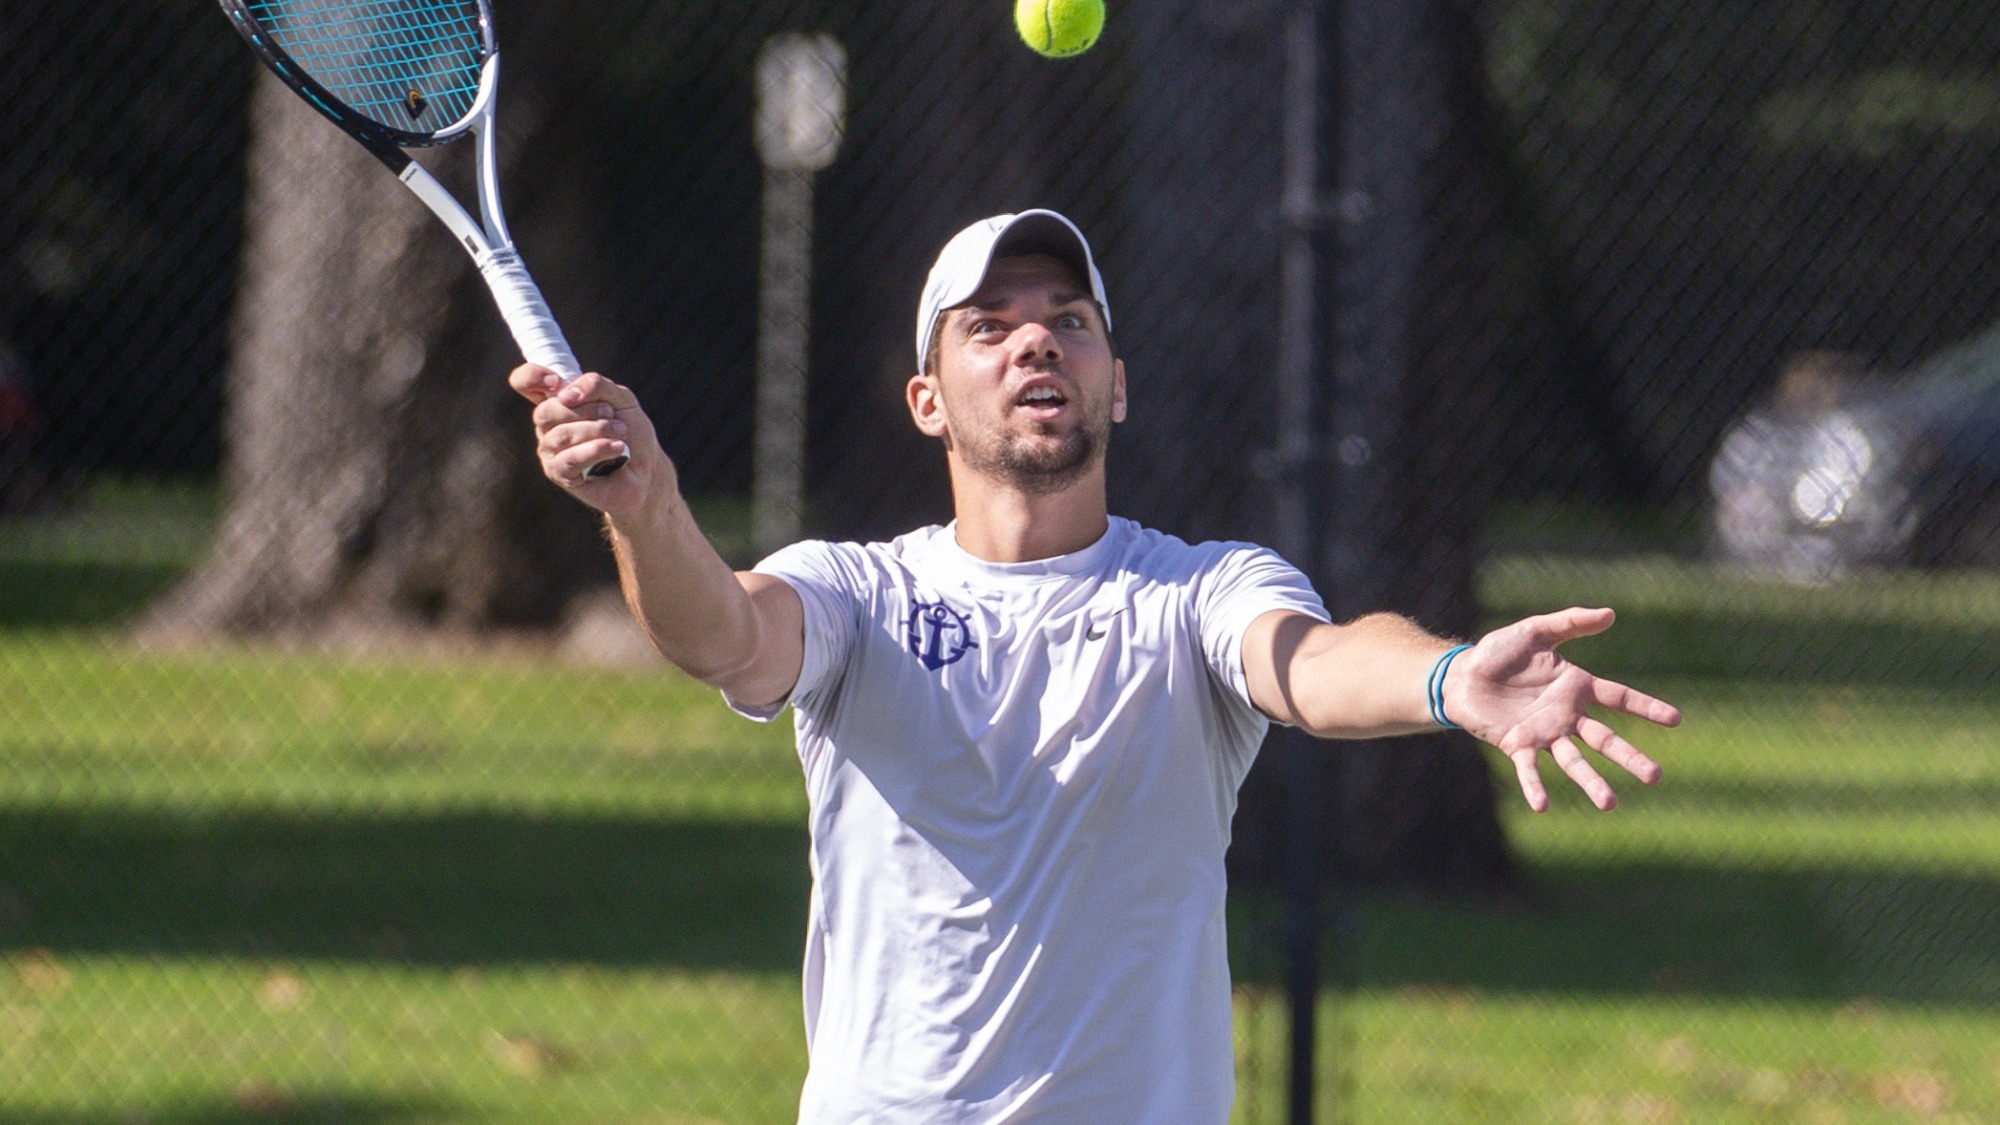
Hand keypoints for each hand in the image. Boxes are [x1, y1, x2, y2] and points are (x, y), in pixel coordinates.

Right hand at [509, 364, 663, 513]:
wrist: (647, 469)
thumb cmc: (631, 433)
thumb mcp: (621, 398)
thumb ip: (596, 385)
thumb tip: (567, 394)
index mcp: (558, 402)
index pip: (524, 382)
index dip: (533, 376)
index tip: (557, 382)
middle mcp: (548, 426)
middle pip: (545, 411)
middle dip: (584, 410)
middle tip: (610, 414)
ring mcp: (550, 451)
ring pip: (561, 435)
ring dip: (597, 430)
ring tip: (621, 433)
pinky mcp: (560, 474)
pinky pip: (570, 458)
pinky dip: (597, 450)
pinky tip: (617, 448)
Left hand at [1443, 607, 1680, 812]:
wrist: (1461, 674)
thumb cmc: (1499, 653)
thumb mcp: (1535, 631)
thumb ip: (1571, 623)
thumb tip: (1611, 614)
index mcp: (1576, 688)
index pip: (1619, 698)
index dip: (1647, 707)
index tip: (1676, 720)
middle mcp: (1566, 716)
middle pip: (1605, 740)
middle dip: (1630, 758)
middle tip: (1655, 777)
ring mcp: (1543, 734)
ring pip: (1573, 761)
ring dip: (1591, 782)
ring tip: (1609, 804)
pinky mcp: (1516, 745)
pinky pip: (1529, 769)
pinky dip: (1535, 787)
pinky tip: (1542, 806)